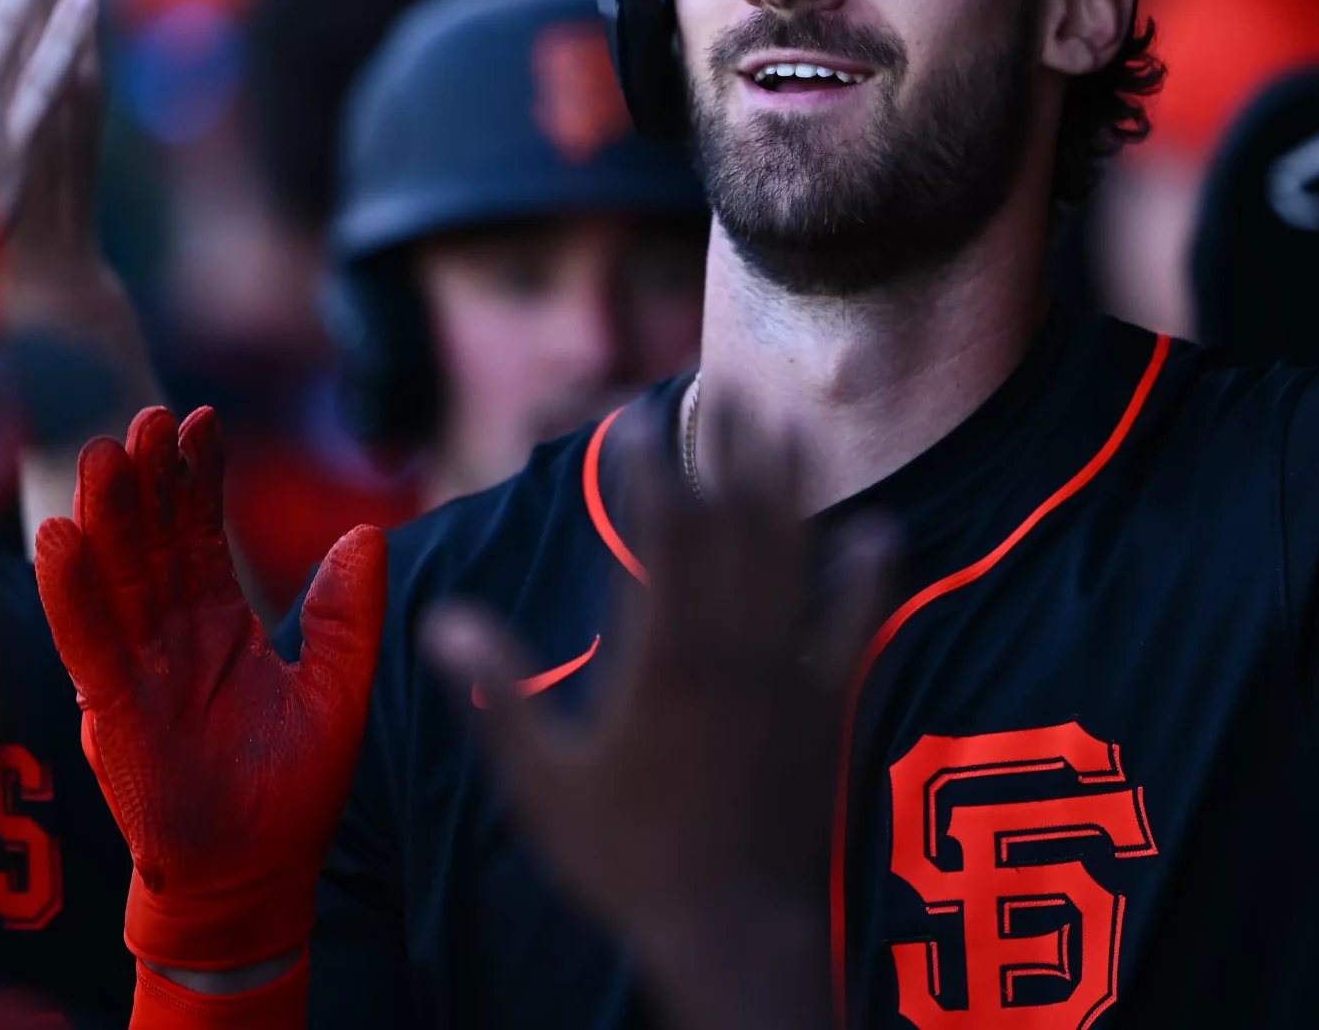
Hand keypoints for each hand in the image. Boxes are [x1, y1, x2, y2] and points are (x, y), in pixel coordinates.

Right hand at [35, 406, 387, 972]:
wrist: (258, 875)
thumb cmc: (292, 790)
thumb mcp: (339, 688)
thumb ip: (348, 613)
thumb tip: (368, 533)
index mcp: (217, 624)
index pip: (200, 533)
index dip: (197, 478)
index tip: (200, 419)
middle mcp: (169, 638)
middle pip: (151, 542)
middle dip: (148, 480)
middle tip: (148, 418)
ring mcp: (137, 672)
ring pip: (115, 579)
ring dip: (106, 516)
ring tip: (107, 453)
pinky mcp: (114, 713)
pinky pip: (89, 643)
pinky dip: (71, 592)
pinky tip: (57, 536)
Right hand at [421, 406, 893, 1029]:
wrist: (733, 934)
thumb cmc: (628, 862)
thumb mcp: (544, 784)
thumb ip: (496, 694)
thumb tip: (441, 620)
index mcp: (664, 656)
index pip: (663, 532)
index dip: (652, 466)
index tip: (636, 417)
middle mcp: (734, 649)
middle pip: (739, 522)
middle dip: (732, 447)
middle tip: (728, 385)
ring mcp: (788, 675)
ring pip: (798, 557)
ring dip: (795, 485)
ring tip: (792, 422)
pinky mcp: (829, 707)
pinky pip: (856, 626)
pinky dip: (867, 575)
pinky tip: (878, 531)